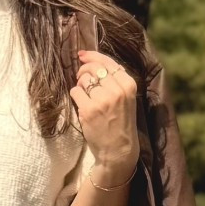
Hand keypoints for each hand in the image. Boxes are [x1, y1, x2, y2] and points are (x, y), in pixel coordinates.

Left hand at [70, 48, 138, 180]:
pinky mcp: (89, 110)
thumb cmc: (121, 122)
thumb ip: (115, 80)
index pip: (108, 62)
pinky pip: (75, 92)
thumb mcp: (126, 98)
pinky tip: (82, 104)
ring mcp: (103, 100)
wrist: (119, 149)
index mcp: (129, 85)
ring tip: (86, 96)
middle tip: (81, 78)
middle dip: (84, 70)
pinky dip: (76, 96)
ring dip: (80, 85)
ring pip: (84, 80)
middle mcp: (117, 90)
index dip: (92, 55)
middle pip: (93, 68)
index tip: (82, 55)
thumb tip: (93, 60)